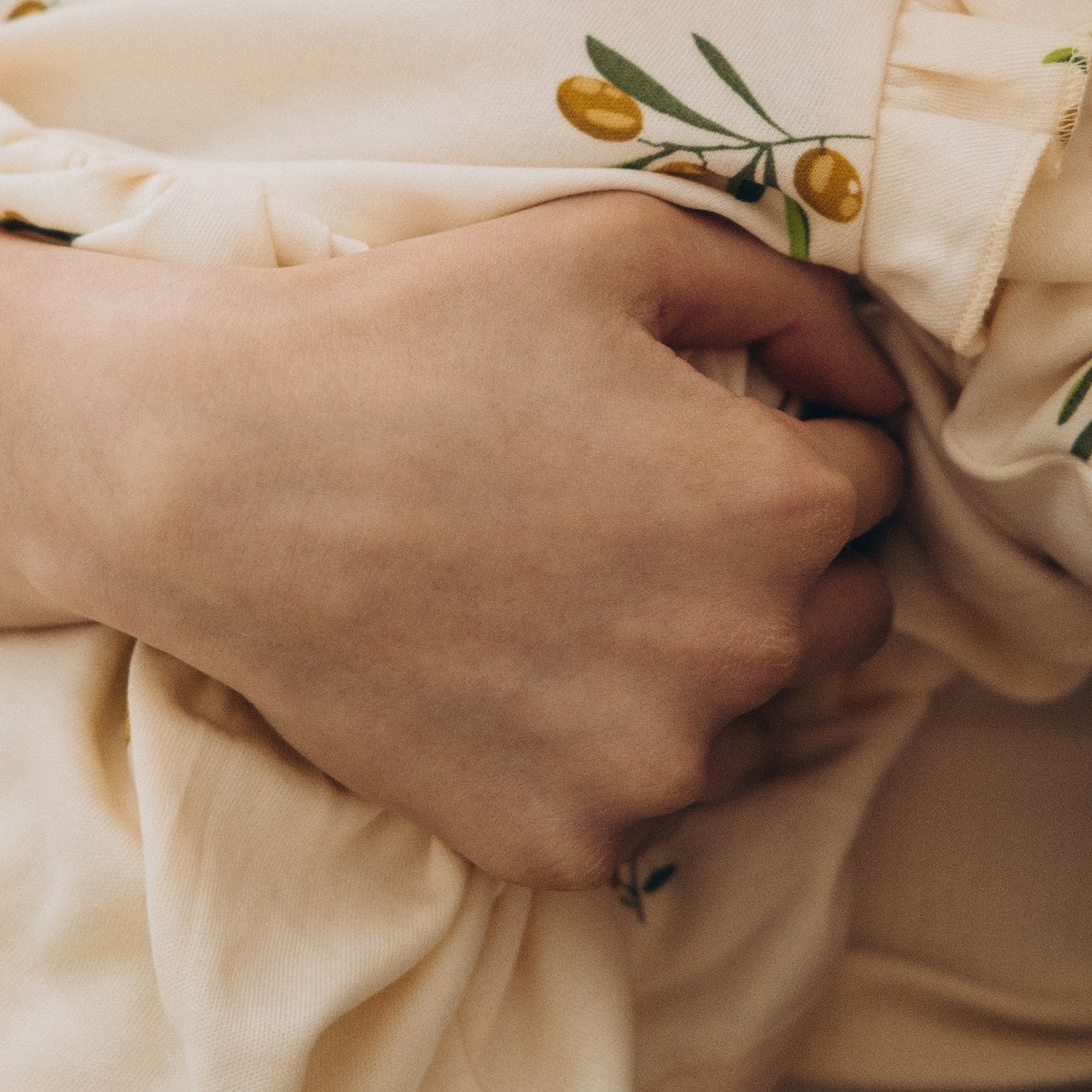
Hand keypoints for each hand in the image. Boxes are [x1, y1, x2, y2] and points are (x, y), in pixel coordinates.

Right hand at [55, 194, 905, 885]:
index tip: (705, 425)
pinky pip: (643, 800)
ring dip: (705, 662)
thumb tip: (878, 383)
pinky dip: (604, 744)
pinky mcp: (562, 843)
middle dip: (779, 555)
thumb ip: (791, 300)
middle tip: (649, 508)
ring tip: (576, 588)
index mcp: (776, 507)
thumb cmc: (413, 336)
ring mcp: (653, 768)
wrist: (213, 476)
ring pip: (753, 717)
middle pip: (842, 611)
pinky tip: (514, 666)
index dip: (796, 436)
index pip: (870, 480)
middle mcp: (744, 655)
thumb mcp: (615, 249)